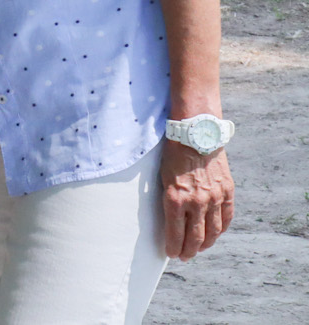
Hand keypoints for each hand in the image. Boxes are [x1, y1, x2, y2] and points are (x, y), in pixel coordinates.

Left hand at [160, 142, 232, 258]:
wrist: (196, 133)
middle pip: (196, 237)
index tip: (171, 254)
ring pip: (213, 232)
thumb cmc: (173, 154)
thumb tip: (170, 220)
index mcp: (176, 198)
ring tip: (198, 249)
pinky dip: (221, 229)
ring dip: (206, 244)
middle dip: (188, 251)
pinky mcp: (227, 191)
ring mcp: (214, 197)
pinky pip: (226, 218)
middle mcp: (196, 201)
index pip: (175, 233)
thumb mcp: (162, 177)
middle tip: (184, 256)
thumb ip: (169, 199)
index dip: (173, 247)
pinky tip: (215, 234)